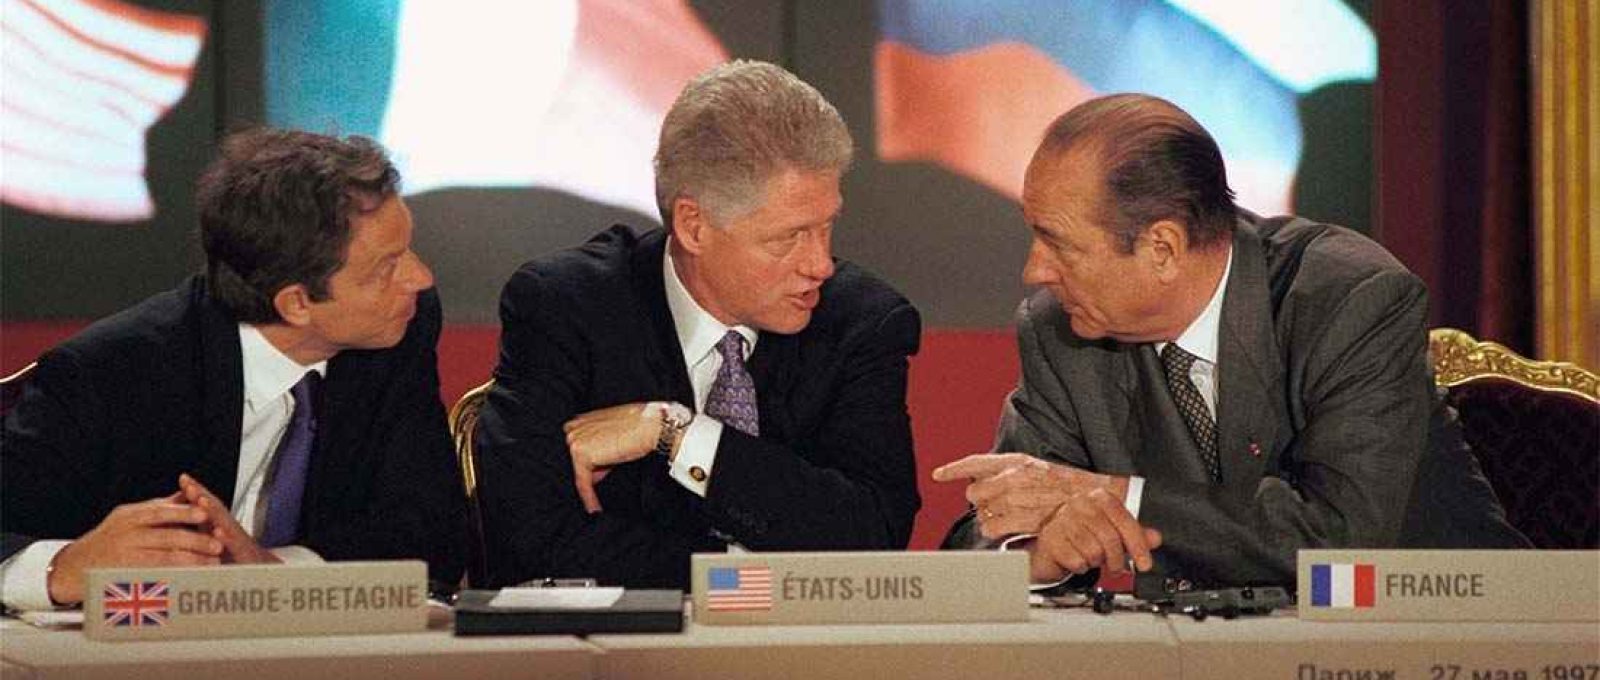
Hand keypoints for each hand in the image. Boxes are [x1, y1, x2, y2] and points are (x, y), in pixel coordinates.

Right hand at [47, 492, 220, 604]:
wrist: (72, 567)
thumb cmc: (108, 539)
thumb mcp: (128, 517)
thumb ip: (158, 507)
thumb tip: (188, 494)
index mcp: (129, 516)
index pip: (159, 512)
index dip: (183, 513)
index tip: (205, 515)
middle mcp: (124, 535)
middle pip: (164, 537)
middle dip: (195, 541)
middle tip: (218, 544)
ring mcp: (123, 558)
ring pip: (162, 559)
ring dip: (191, 562)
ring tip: (212, 563)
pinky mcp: (123, 580)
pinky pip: (153, 578)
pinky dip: (175, 578)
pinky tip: (192, 579)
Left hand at [178, 474, 280, 564]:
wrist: (266, 575)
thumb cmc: (238, 561)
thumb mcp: (216, 544)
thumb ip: (202, 532)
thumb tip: (182, 520)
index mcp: (222, 528)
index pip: (209, 506)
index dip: (197, 492)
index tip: (184, 479)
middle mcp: (232, 532)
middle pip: (217, 510)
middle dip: (203, 495)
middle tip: (189, 484)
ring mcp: (240, 543)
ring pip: (226, 524)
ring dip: (213, 511)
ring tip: (201, 500)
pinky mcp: (246, 557)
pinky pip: (235, 547)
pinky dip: (227, 539)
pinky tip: (218, 532)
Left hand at [563, 402, 663, 512]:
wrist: (652, 425)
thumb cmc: (642, 425)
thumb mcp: (617, 434)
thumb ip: (604, 446)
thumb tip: (598, 469)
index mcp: (583, 419)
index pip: (580, 445)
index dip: (591, 460)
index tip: (597, 475)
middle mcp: (575, 427)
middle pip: (577, 459)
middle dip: (592, 470)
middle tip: (605, 483)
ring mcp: (576, 439)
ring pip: (580, 471)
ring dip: (593, 482)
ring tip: (602, 497)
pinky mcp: (581, 454)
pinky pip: (583, 482)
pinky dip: (589, 498)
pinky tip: (595, 509)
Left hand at [932, 453, 1127, 538]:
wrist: (1093, 499)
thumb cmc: (1066, 485)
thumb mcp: (1035, 468)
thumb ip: (1009, 472)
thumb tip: (986, 479)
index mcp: (1015, 462)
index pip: (976, 462)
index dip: (954, 469)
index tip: (939, 474)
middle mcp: (1013, 478)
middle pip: (974, 492)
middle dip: (980, 501)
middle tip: (994, 506)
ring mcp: (1018, 498)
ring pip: (982, 512)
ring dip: (989, 519)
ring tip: (1004, 520)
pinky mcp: (1023, 518)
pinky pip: (994, 528)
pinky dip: (995, 532)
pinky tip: (1005, 531)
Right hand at [1028, 489, 1162, 581]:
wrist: (1051, 545)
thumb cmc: (1083, 536)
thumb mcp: (1113, 533)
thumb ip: (1134, 535)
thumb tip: (1155, 538)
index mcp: (1099, 498)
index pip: (1124, 520)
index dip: (1138, 545)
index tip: (1145, 564)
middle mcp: (1080, 504)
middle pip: (1110, 538)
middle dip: (1117, 559)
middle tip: (1117, 567)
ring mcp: (1063, 520)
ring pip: (1093, 551)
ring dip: (1096, 562)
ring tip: (1092, 559)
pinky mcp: (1051, 538)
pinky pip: (1076, 561)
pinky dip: (1081, 567)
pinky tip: (1077, 560)